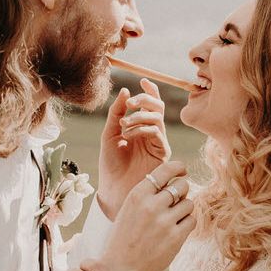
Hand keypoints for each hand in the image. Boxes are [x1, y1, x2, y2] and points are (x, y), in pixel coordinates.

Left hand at [97, 79, 170, 218]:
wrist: (113, 189)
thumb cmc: (111, 164)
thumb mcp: (109, 134)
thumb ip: (116, 112)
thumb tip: (126, 89)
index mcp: (140, 126)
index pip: (150, 104)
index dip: (150, 91)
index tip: (143, 80)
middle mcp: (151, 133)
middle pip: (157, 107)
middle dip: (144, 100)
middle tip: (130, 103)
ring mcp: (157, 143)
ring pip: (157, 118)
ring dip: (139, 116)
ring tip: (123, 126)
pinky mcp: (162, 154)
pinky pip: (157, 133)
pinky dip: (143, 128)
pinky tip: (129, 136)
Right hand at [101, 161, 195, 270]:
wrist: (119, 268)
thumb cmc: (124, 235)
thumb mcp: (129, 207)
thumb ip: (148, 193)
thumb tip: (176, 179)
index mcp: (138, 194)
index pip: (165, 170)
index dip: (178, 167)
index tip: (182, 170)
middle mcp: (152, 205)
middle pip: (181, 185)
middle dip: (181, 191)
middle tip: (176, 200)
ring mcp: (164, 222)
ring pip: (189, 203)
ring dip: (184, 209)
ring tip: (173, 218)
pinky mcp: (175, 238)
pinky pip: (191, 221)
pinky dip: (186, 223)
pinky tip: (176, 229)